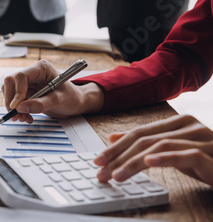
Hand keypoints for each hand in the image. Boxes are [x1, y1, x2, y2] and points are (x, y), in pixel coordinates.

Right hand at [1, 60, 103, 122]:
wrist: (75, 103)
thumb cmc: (71, 98)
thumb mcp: (58, 101)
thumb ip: (40, 104)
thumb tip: (20, 108)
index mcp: (41, 69)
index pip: (21, 76)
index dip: (17, 91)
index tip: (17, 107)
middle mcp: (32, 73)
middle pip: (10, 82)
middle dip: (11, 100)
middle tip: (16, 116)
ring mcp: (27, 82)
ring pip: (9, 91)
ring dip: (13, 107)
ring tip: (24, 118)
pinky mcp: (25, 91)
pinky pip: (13, 99)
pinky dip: (17, 110)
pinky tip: (26, 116)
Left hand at [94, 115, 212, 186]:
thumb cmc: (207, 160)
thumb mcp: (172, 150)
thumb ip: (147, 143)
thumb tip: (114, 138)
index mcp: (176, 123)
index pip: (138, 133)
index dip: (115, 147)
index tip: (97, 161)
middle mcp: (187, 126)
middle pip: (144, 139)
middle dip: (118, 156)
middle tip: (100, 171)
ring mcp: (200, 139)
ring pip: (158, 146)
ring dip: (133, 162)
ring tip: (116, 175)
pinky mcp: (210, 155)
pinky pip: (184, 154)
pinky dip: (164, 158)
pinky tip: (148, 163)